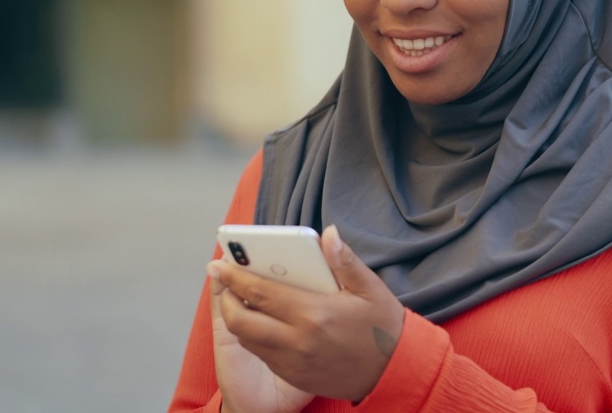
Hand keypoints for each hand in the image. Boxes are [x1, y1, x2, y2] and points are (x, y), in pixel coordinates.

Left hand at [209, 224, 404, 405]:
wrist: (394, 373)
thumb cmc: (382, 327)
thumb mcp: (370, 289)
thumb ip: (344, 261)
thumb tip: (328, 234)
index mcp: (314, 314)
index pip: (260, 293)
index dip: (234, 276)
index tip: (217, 264)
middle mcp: (298, 342)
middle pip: (242, 322)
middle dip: (226, 300)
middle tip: (225, 282)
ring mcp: (294, 363)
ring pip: (248, 341)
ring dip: (238, 319)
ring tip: (240, 299)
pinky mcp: (295, 377)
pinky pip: (264, 355)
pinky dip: (255, 338)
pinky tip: (262, 322)